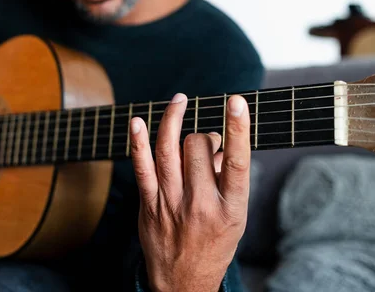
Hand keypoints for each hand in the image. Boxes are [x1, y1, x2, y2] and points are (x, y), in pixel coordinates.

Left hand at [129, 93, 250, 291]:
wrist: (183, 282)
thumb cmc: (214, 242)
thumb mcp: (235, 217)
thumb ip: (227, 179)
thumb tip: (217, 142)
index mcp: (230, 208)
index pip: (236, 161)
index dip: (238, 128)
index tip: (237, 101)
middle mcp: (201, 205)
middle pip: (197, 148)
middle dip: (203, 135)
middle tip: (205, 142)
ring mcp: (171, 204)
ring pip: (168, 150)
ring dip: (172, 119)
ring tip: (179, 101)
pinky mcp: (149, 206)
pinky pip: (141, 168)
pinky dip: (138, 142)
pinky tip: (137, 122)